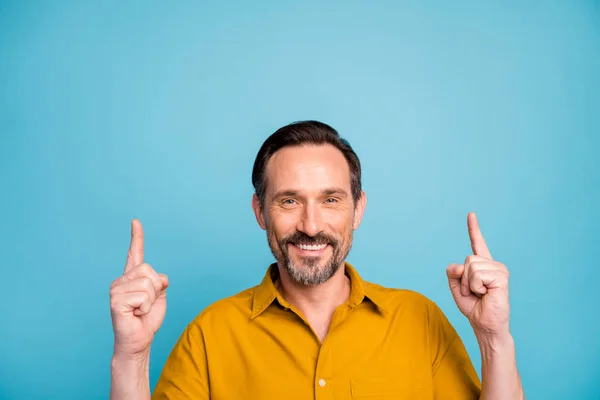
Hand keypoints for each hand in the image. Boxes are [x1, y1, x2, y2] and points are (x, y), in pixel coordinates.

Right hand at [110, 219, 168, 356]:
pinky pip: (143, 297)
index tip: (136, 221)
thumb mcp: (159, 297)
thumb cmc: (147, 320)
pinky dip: (145, 309)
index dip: (136, 237)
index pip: (135, 253)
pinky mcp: (115, 301)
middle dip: (156, 289)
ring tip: (140, 311)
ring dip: (151, 301)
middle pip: (149, 271)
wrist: (139, 341)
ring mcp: (116, 289)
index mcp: (132, 277)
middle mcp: (121, 280)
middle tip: (146, 305)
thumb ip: (160, 282)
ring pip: (148, 284)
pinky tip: (135, 315)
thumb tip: (160, 277)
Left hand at [446, 212, 509, 336]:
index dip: (474, 229)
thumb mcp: (456, 288)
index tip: (471, 214)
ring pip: (471, 267)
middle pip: (467, 260)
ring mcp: (499, 270)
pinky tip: (486, 294)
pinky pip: (477, 275)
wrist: (485, 325)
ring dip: (468, 284)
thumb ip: (453, 273)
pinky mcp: (502, 277)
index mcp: (483, 265)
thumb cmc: (474, 308)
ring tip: (479, 294)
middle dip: (462, 279)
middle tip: (473, 292)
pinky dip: (475, 287)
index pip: (477, 243)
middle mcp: (493, 264)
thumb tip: (458, 265)